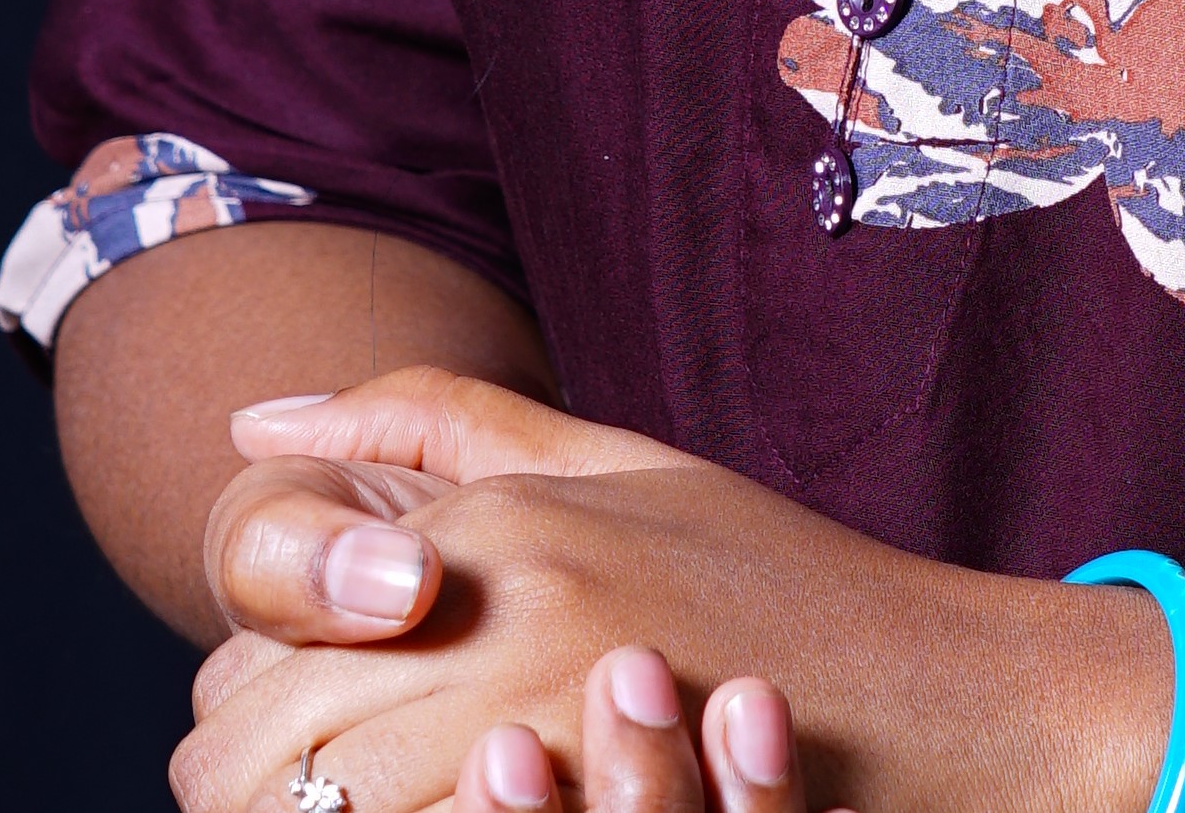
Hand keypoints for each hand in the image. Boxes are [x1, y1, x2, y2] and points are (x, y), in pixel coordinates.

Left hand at [169, 367, 1167, 812]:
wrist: (944, 702)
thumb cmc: (778, 581)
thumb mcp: (617, 464)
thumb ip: (431, 424)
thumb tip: (252, 411)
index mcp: (495, 524)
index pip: (261, 634)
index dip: (240, 711)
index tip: (272, 743)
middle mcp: (498, 617)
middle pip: (262, 743)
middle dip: (246, 791)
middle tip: (298, 804)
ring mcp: (541, 730)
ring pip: (316, 810)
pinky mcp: (599, 808)